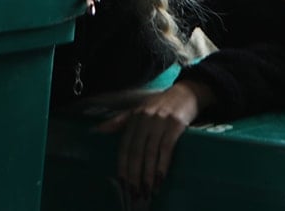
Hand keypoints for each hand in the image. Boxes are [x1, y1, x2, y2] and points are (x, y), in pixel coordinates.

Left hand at [96, 80, 211, 197]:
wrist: (186, 92)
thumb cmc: (161, 104)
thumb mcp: (138, 110)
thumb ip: (120, 121)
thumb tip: (98, 130)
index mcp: (134, 118)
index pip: (125, 146)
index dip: (123, 166)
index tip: (123, 184)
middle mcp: (145, 119)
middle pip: (136, 151)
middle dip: (134, 175)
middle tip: (135, 193)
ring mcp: (160, 121)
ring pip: (150, 152)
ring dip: (148, 174)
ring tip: (148, 191)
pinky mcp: (176, 124)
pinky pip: (167, 148)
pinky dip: (163, 164)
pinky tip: (160, 177)